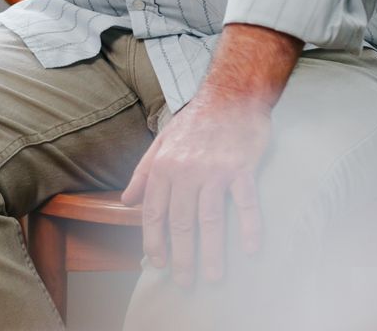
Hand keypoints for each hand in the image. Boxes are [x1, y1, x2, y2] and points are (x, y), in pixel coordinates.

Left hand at [122, 92, 271, 287]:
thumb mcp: (160, 142)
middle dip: (181, 256)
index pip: (154, 212)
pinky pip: (245, 202)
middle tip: (184, 281)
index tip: (157, 263)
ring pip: (210, 218)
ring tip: (212, 277)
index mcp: (164, 167)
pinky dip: (248, 226)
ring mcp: (215, 170)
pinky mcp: (241, 167)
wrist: (229, 93)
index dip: (154, 241)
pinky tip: (250, 249)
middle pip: (181, 222)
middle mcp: (187, 171)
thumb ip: (143, 174)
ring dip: (211, 251)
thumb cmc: (194, 121)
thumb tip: (126, 202)